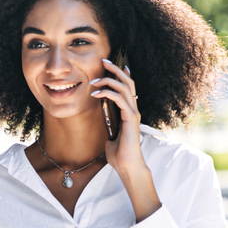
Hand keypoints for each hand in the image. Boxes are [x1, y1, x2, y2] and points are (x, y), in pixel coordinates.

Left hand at [89, 59, 160, 221]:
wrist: (126, 166)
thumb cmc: (119, 155)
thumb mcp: (109, 138)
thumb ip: (108, 128)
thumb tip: (102, 124)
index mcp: (129, 112)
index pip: (127, 88)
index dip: (121, 74)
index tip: (110, 65)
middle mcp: (133, 110)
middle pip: (128, 82)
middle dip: (116, 69)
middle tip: (104, 60)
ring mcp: (133, 113)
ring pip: (124, 87)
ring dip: (109, 80)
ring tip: (94, 79)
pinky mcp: (131, 118)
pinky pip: (120, 99)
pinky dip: (107, 93)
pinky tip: (96, 94)